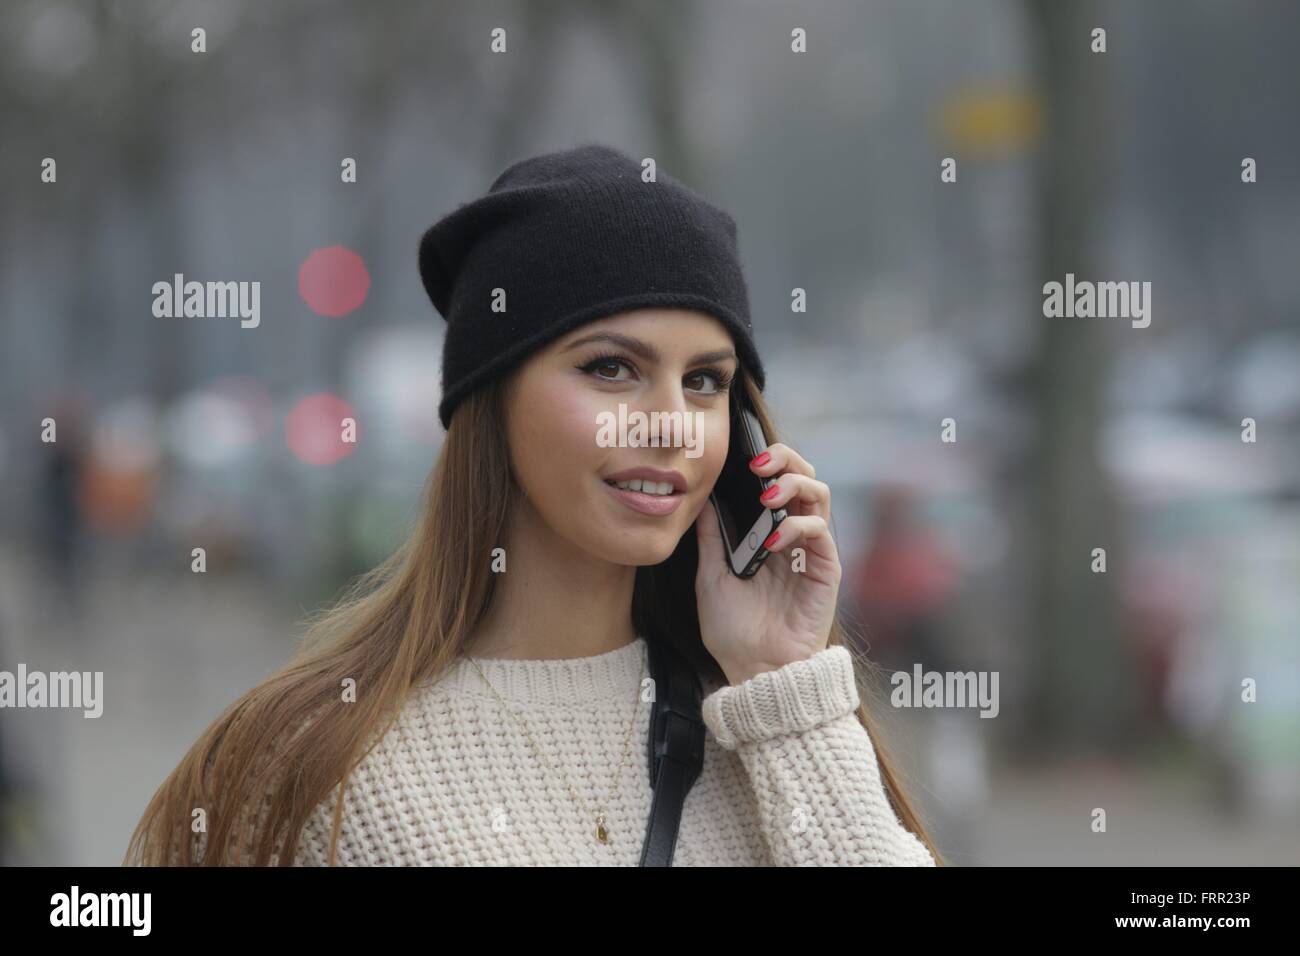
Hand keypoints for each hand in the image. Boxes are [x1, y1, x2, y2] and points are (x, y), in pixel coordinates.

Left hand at [693, 442, 841, 684]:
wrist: (755, 670)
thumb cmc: (733, 630)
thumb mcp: (710, 576)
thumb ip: (711, 537)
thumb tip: (703, 499)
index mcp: (767, 532)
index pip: (776, 480)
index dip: (766, 461)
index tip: (741, 456)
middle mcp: (793, 534)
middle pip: (804, 475)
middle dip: (784, 458)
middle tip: (758, 464)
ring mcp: (811, 549)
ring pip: (819, 492)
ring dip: (794, 483)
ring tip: (766, 495)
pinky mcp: (825, 568)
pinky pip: (819, 531)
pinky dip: (797, 526)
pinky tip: (773, 541)